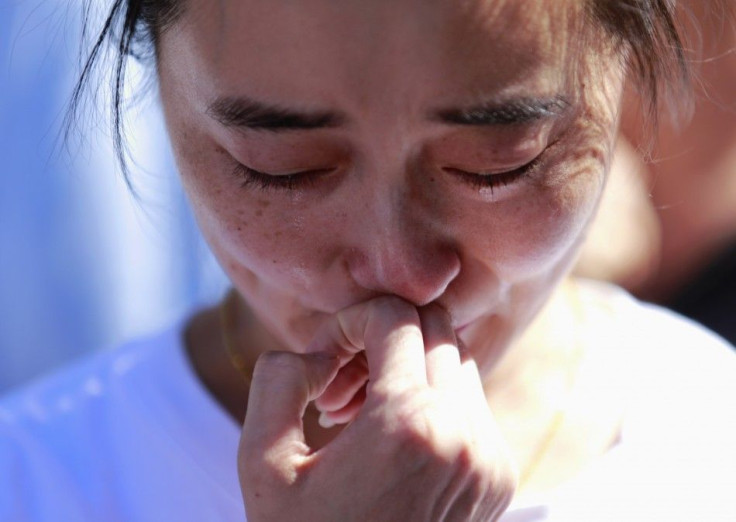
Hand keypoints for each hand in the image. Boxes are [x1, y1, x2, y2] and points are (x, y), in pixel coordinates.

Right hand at [238, 296, 516, 520]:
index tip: (324, 359)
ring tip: (360, 415)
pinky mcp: (498, 477)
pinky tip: (390, 442)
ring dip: (408, 367)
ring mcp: (489, 458)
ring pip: (456, 361)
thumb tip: (316, 351)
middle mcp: (464, 436)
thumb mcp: (262, 466)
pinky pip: (470, 402)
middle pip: (434, 328)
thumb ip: (279, 382)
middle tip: (340, 385)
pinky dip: (432, 399)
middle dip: (381, 337)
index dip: (350, 320)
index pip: (395, 316)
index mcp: (407, 425)